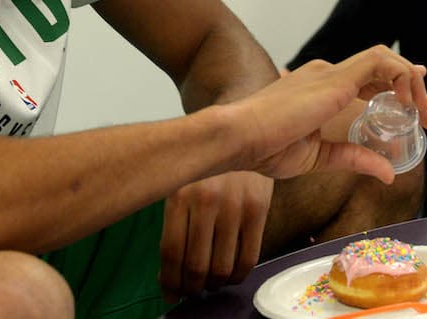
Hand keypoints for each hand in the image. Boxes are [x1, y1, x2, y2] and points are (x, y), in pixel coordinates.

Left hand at [158, 171, 271, 298]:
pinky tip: (231, 275)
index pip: (171, 252)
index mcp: (180, 195)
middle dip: (192, 287)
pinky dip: (238, 275)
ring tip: (210, 284)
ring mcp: (235, 206)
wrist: (244, 134)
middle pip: (196, 265)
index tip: (171, 293)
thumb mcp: (182, 186)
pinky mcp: (259, 209)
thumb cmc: (207, 168)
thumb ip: (176, 224)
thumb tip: (168, 275)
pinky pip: (249, 257)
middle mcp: (206, 201)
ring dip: (214, 284)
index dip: (170, 281)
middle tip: (192, 291)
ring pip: (222, 267)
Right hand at [227, 46, 426, 184]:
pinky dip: (400, 76)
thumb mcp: (319, 157)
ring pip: (383, 59)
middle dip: (412, 87)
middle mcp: (327, 74)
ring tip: (423, 110)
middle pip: (381, 68)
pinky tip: (407, 102)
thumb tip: (387, 174)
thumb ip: (353, 157)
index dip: (396, 88)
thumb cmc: (265, 148)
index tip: (418, 107)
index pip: (367, 79)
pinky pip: (379, 63)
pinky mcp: (335, 78)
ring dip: (410, 81)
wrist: (239, 137)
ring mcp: (330, 72)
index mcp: (320, 89)